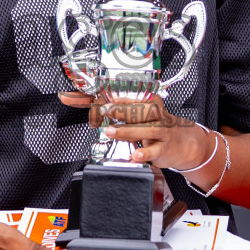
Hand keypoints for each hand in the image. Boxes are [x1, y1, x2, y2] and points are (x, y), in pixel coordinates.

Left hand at [57, 91, 214, 171]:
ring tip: (112, 132)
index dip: (115, 96)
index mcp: (147, 99)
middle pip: (139, 109)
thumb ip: (100, 104)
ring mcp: (161, 130)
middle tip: (105, 111)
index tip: (99, 96)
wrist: (181, 143)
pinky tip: (135, 155)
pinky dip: (145, 152)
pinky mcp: (163, 147)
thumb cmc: (152, 124)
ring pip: (146, 128)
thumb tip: (68, 97)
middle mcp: (155, 113)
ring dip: (128, 130)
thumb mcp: (132, 112)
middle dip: (122, 110)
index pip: (130, 94)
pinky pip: (154, 149)